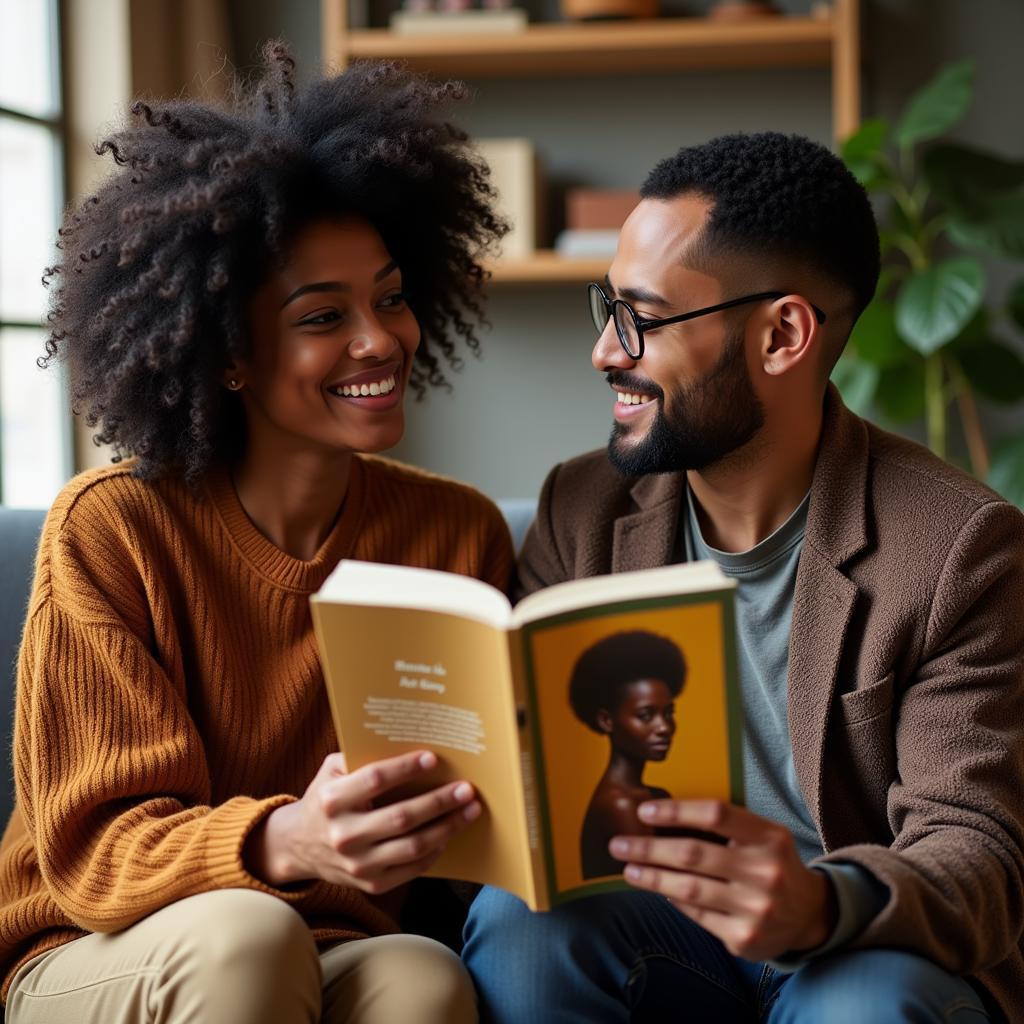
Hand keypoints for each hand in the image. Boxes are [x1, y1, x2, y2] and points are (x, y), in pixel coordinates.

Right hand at [246, 750, 480, 893]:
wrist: (298, 845)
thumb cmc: (326, 798)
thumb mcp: (332, 771)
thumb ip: (361, 757)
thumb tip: (408, 741)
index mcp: (332, 800)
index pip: (375, 780)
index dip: (406, 768)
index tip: (433, 758)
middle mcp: (343, 834)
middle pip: (401, 817)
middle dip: (440, 801)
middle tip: (467, 789)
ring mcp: (357, 863)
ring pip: (412, 846)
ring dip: (447, 827)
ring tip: (470, 811)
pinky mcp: (370, 884)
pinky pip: (411, 869)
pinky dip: (435, 851)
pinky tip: (449, 834)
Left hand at [610, 800, 835, 960]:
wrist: (809, 913)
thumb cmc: (772, 862)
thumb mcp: (762, 835)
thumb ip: (725, 826)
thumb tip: (661, 819)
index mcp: (769, 837)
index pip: (716, 814)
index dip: (676, 811)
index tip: (644, 811)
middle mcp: (765, 872)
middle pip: (694, 854)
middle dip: (648, 848)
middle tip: (618, 844)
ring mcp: (756, 908)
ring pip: (689, 888)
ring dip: (651, 877)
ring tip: (628, 869)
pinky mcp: (745, 938)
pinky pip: (697, 915)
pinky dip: (674, 899)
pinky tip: (660, 888)